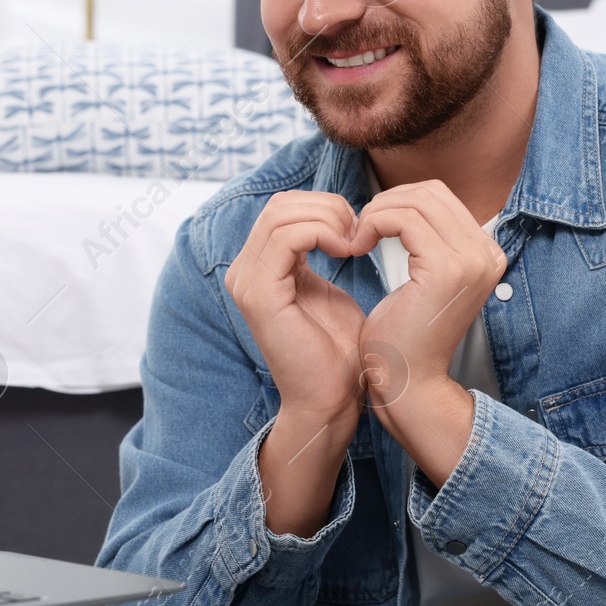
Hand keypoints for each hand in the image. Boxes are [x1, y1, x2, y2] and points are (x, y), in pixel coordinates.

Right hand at [226, 191, 367, 536]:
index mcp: (258, 267)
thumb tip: (334, 218)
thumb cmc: (337, 352)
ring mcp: (247, 282)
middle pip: (280, 205)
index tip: (361, 230)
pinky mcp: (259, 295)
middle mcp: (243, 271)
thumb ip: (321, 252)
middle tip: (361, 232)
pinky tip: (348, 251)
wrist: (332, 400)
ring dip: (328, 220)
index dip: (325, 207)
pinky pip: (286, 237)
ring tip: (356, 243)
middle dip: (328, 208)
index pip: (283, 208)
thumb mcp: (328, 288)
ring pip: (283, 215)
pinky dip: (322, 233)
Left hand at [348, 180, 506, 470]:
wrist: (407, 383)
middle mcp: (487, 253)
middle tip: (360, 230)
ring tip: (357, 240)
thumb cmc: (404, 335)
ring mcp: (471, 260)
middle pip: (430, 191)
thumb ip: (425, 240)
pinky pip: (403, 219)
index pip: (440, 195)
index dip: (399, 200)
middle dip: (387, 202)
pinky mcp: (446, 269)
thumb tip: (405, 200)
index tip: (372, 227)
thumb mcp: (423, 278)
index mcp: (485, 253)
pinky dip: (374, 224)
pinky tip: (358, 248)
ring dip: (376, 213)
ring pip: (414, 201)